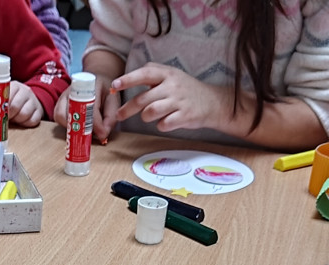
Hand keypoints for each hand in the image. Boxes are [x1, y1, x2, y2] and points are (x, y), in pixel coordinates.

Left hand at [0, 81, 44, 126]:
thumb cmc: (10, 98)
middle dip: (7, 115)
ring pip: (24, 115)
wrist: (29, 99)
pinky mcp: (39, 112)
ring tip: (12, 118)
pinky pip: (32, 121)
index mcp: (14, 85)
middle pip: (15, 106)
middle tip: (4, 117)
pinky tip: (21, 121)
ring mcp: (34, 102)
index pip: (8, 94)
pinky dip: (25, 124)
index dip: (1, 105)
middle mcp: (25, 92)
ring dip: (16, 120)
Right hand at [53, 73, 119, 142]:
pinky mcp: (59, 104)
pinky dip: (65, 126)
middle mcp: (73, 90)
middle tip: (89, 136)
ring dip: (70, 127)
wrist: (96, 80)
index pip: (90, 108)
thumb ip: (110, 118)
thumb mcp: (113, 102)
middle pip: (70, 111)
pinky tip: (76, 129)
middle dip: (79, 127)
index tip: (102, 134)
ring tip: (82, 133)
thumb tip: (102, 136)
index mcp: (90, 86)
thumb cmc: (105, 92)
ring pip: (61, 116)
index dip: (96, 124)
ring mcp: (63, 96)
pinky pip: (58, 118)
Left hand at [112, 63, 233, 133]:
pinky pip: (164, 124)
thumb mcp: (172, 75)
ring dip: (145, 117)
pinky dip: (160, 125)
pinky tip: (164, 122)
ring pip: (151, 112)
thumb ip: (152, 75)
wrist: (213, 103)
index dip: (128, 79)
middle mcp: (173, 86)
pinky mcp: (185, 116)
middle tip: (119, 115)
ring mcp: (179, 101)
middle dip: (127, 109)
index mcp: (168, 74)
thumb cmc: (186, 90)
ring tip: (149, 116)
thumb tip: (125, 79)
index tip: (115, 84)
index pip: (145, 74)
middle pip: (143, 99)